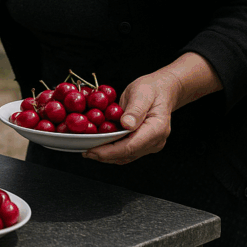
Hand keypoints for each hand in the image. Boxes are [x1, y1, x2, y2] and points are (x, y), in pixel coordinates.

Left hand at [83, 52, 221, 164]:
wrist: (161, 91)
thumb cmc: (151, 89)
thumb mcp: (141, 93)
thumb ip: (135, 109)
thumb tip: (126, 124)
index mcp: (157, 129)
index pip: (131, 146)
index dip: (109, 151)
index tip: (92, 150)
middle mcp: (155, 141)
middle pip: (127, 154)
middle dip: (104, 155)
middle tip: (85, 152)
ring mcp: (150, 145)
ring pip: (125, 156)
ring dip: (106, 156)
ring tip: (88, 150)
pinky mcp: (143, 144)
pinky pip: (126, 151)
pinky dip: (112, 151)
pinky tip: (99, 146)